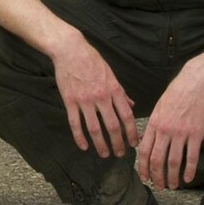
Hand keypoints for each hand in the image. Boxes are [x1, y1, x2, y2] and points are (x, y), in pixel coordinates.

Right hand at [47, 34, 136, 157]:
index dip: (131, 132)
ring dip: (101, 144)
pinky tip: (84, 146)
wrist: (70, 50)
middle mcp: (101, 97)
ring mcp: (85, 100)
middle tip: (120, 154)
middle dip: (118, 143)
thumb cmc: (92, 60)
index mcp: (114, 90)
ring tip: (105, 154)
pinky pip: (75, 123)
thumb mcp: (111, 74)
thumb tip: (131, 105)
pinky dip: (79, 137)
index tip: (134, 143)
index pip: (127, 116)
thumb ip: (121, 92)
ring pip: (94, 128)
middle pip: (113, 126)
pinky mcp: (70, 101)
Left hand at [137, 63, 203, 188]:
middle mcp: (165, 130)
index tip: (144, 177)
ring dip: (172, 177)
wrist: (195, 83)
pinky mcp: (196, 133)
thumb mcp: (158, 108)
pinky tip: (188, 178)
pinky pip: (191, 156)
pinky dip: (189, 170)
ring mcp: (180, 133)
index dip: (143, 167)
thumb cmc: (176, 94)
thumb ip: (153, 126)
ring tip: (172, 186)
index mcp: (154, 124)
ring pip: (173, 161)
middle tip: (159, 186)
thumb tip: (147, 141)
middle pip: (157, 159)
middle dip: (156, 176)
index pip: (144, 151)